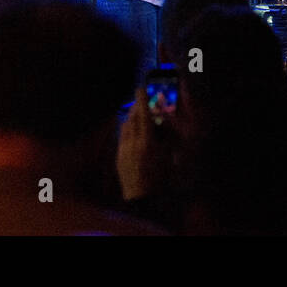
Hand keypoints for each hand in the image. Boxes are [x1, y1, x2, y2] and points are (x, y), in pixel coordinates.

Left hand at [116, 87, 173, 201]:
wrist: (141, 197)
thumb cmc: (160, 178)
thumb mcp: (168, 156)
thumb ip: (166, 138)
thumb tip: (166, 122)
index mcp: (147, 142)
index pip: (143, 115)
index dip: (142, 100)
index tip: (141, 88)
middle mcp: (133, 143)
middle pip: (133, 118)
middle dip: (137, 106)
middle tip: (140, 97)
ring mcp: (123, 149)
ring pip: (125, 126)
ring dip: (131, 117)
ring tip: (136, 112)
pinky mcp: (118, 156)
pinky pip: (122, 136)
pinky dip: (127, 129)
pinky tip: (131, 129)